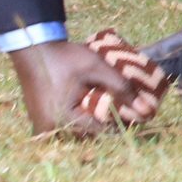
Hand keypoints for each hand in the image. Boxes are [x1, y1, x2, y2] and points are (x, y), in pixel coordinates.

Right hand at [10, 39, 154, 139]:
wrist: (33, 47)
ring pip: (79, 130)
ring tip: (112, 105)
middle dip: (110, 122)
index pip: (103, 132)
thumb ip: (123, 89)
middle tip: (127, 107)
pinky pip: (67, 124)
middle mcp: (50, 128)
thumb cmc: (65, 57)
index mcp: (63, 119)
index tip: (137, 112)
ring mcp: (43, 125)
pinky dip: (82, 117)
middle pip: (90, 133)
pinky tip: (93, 104)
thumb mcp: (98, 69)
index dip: (123, 123)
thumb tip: (147, 111)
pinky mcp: (41, 119)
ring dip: (95, 120)